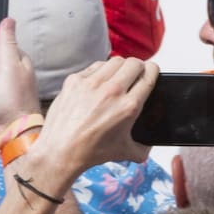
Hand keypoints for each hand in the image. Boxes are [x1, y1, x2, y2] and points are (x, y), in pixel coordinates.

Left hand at [35, 57, 155, 175]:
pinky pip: (95, 66)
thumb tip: (150, 145)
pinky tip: (99, 82)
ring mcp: (92, 83)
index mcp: (129, 106)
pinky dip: (100, 71)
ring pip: (115, 61)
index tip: (151, 72)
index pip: (149, 75)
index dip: (153, 71)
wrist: (60, 151)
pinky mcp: (75, 80)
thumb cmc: (90, 151)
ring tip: (117, 77)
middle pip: (134, 63)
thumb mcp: (124, 152)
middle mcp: (112, 91)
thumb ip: (143, 148)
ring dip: (120, 67)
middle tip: (135, 74)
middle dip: (138, 67)